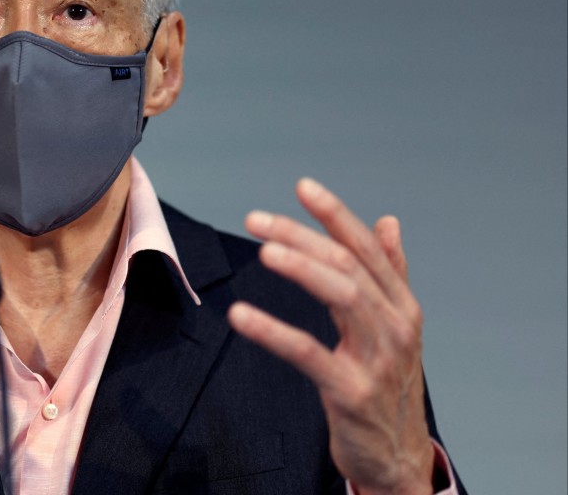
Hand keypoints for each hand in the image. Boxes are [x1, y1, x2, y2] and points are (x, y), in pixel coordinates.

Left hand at [227, 178, 434, 494]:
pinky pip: (309, 353)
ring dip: (301, 268)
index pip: (366, 248)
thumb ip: (391, 273)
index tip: (302, 186)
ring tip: (264, 250)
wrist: (398, 456)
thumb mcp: (396, 326)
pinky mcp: (351, 391)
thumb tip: (389, 221)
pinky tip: (241, 315)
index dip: (334, 214)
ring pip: (342, 296)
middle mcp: (395, 325)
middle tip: (256, 219)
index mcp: (402, 305)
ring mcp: (377, 359)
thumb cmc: (388, 384)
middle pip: (347, 265)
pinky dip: (273, 331)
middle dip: (300, 235)